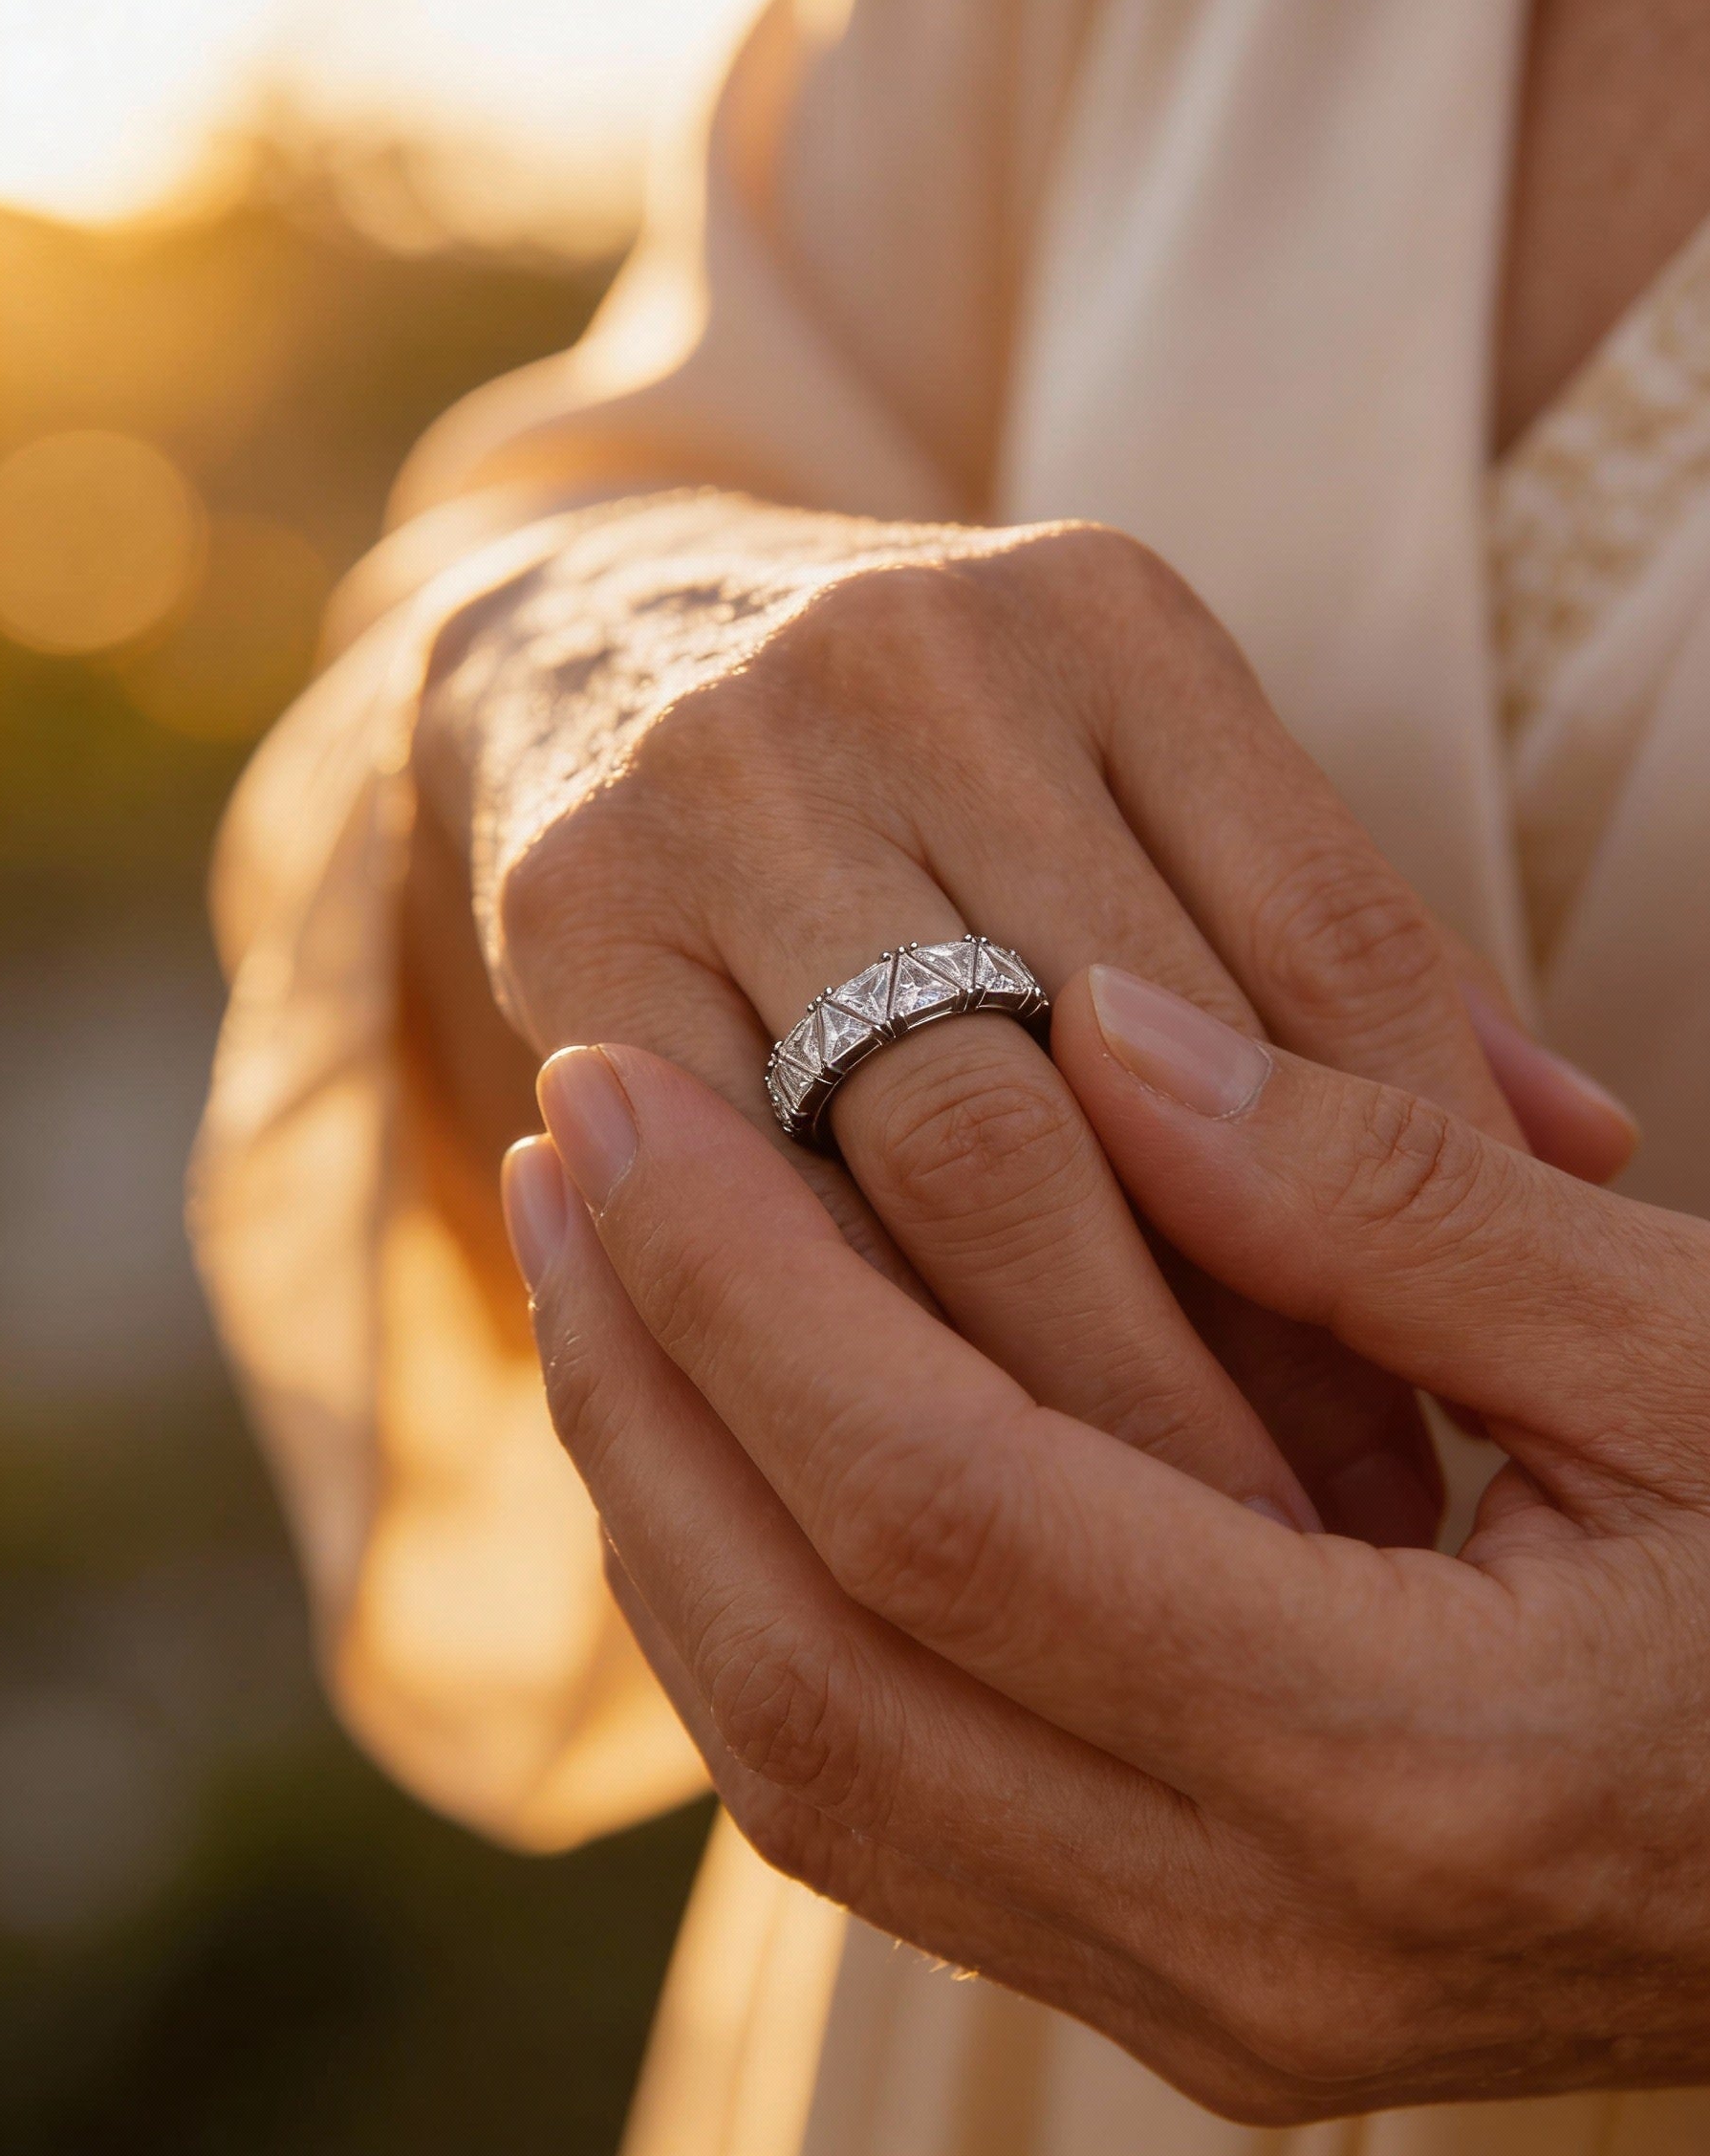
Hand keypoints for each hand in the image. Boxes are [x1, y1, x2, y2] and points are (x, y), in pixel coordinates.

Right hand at [415, 490, 1628, 1539]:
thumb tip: (1582, 1145)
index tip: (1466, 1394)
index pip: (1323, 939)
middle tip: (1352, 1527)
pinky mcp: (572, 920)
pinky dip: (873, 1345)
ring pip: (948, 1153)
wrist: (599, 652)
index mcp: (1099, 615)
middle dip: (1258, 1330)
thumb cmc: (929, 760)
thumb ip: (1339, 954)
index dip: (1416, 1189)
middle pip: (1131, 1065)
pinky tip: (961, 1470)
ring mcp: (724, 789)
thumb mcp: (1142, 779)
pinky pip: (759, 1195)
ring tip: (1201, 1540)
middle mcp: (903, 669)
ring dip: (1089, 1378)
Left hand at [500, 996, 1709, 2122]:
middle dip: (646, 1385)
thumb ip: (1390, 1202)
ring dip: (668, 1504)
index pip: (943, 1504)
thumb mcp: (1703, 1358)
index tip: (623, 1098)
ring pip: (811, 1762)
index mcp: (1413, 1757)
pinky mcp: (1207, 1991)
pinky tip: (731, 1449)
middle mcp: (1277, 1933)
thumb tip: (1098, 1030)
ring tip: (604, 1278)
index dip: (746, 1286)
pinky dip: (763, 1619)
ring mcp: (1227, 1998)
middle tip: (567, 1155)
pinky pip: (889, 1810)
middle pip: (816, 1655)